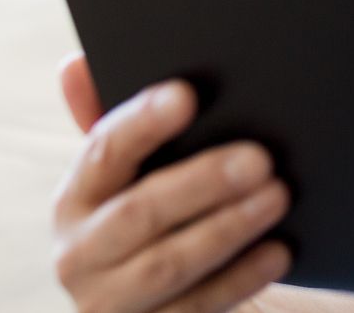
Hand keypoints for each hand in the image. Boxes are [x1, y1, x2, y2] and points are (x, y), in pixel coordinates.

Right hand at [53, 52, 293, 312]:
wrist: (155, 304)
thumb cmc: (154, 218)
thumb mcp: (135, 174)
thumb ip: (117, 124)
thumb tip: (76, 64)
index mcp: (78, 197)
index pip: (104, 151)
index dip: (143, 121)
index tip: (187, 95)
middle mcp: (81, 252)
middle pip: (141, 212)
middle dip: (203, 182)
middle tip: (261, 158)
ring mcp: (110, 301)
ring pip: (169, 264)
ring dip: (227, 228)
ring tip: (277, 197)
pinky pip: (196, 307)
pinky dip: (240, 278)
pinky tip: (277, 251)